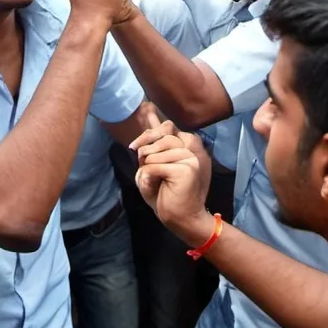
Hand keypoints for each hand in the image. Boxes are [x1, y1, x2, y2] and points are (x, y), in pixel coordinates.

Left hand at [130, 112, 213, 245]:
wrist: (182, 218)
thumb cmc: (166, 193)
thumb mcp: (154, 162)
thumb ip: (153, 140)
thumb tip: (148, 109)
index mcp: (186, 144)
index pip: (166, 126)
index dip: (148, 133)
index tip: (135, 144)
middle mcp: (192, 147)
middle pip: (159, 136)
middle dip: (145, 151)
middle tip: (144, 165)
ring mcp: (192, 156)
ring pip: (154, 153)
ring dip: (148, 168)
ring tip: (156, 180)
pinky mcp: (188, 168)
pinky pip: (155, 166)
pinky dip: (150, 177)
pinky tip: (159, 185)